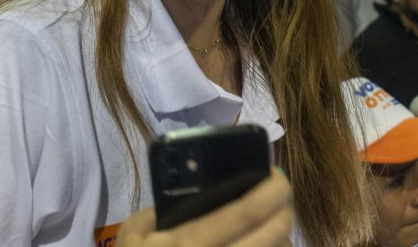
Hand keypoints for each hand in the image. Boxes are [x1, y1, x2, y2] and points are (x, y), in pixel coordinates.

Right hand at [117, 172, 292, 246]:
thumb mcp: (132, 236)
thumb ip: (158, 211)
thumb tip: (195, 191)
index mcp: (187, 243)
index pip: (245, 212)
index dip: (270, 190)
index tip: (277, 176)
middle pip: (273, 234)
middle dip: (285, 210)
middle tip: (281, 198)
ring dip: (282, 237)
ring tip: (272, 225)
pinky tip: (265, 246)